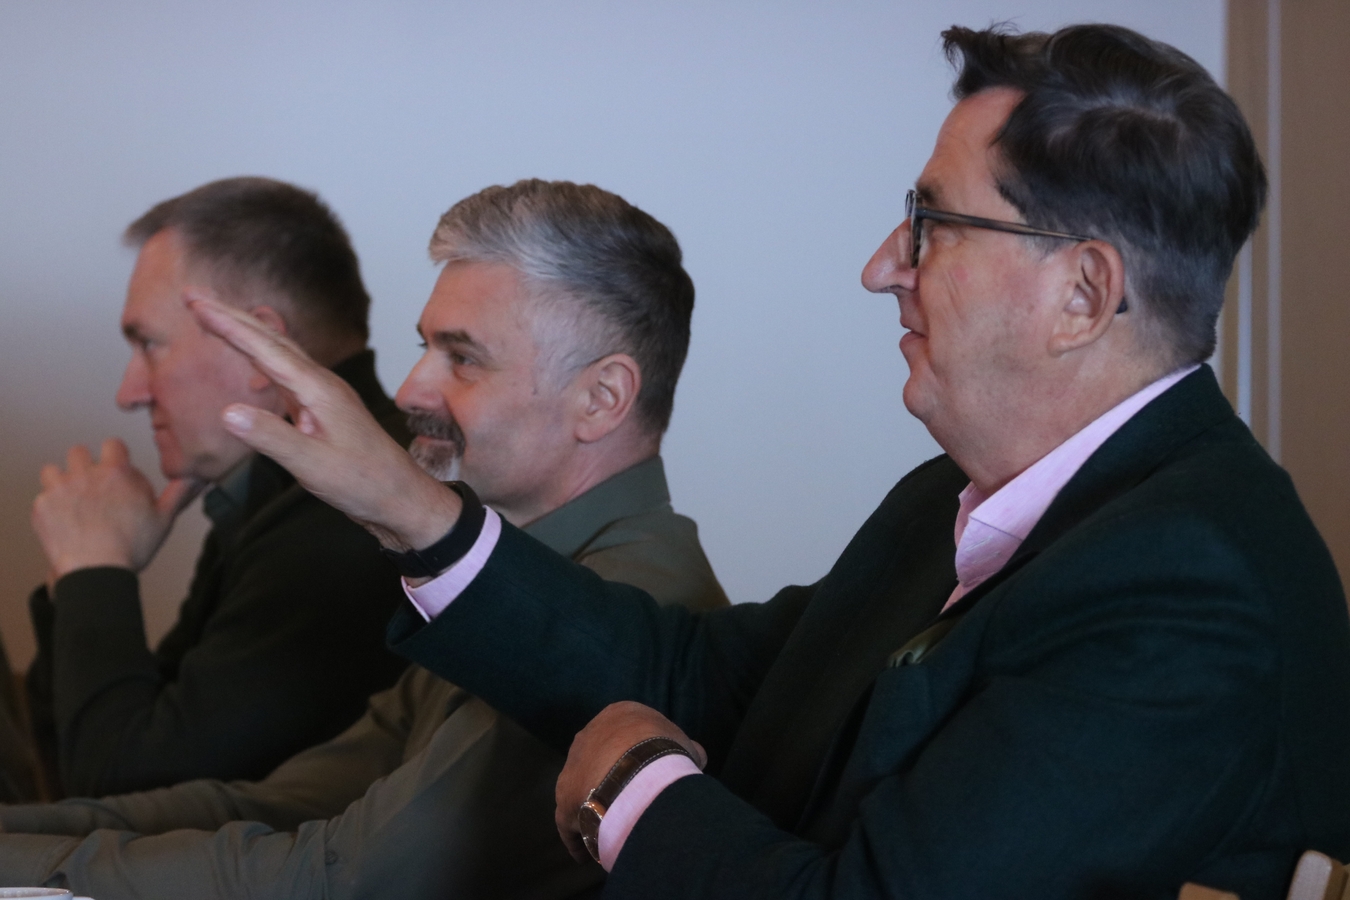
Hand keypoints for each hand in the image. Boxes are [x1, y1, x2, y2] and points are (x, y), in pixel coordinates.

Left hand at [32, 438, 202, 581]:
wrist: (96, 570)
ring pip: (53, 470)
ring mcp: (60, 489)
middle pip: (78, 452)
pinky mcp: (42, 507)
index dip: (115, 456)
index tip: (116, 469)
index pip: (112, 444)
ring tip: (71, 499)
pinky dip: (49, 507)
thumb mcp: (164, 518)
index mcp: (117, 472)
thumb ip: (178, 492)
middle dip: (85, 465)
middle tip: (92, 485)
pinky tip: (63, 522)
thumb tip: (196, 477)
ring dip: (61, 480)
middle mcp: (86, 474)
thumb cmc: (131, 546)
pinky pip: (41, 497)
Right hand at [187, 293, 460, 554]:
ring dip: (245, 336)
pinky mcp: (323, 413)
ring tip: (214, 321)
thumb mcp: (313, 465)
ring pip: (279, 356)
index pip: (265, 348)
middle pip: (271, 341)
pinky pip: (286, 377)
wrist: (402, 499)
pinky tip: (253, 372)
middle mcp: (322, 385)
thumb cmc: (365, 483)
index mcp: (319, 390)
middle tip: (192, 298)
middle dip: (230, 317)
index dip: (227, 324)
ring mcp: (324, 398)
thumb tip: (227, 412)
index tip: (194, 303)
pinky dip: (263, 365)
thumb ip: (271, 438)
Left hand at [555, 701, 706, 862]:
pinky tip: (588, 854)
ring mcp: (572, 765)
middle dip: (612, 779)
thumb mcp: (684, 745)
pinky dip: (579, 838)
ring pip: (583, 789)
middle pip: (601, 760)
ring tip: (611, 830)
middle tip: (629, 802)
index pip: (626, 735)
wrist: (639, 770)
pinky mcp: (564, 796)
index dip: (637, 756)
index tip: (648, 776)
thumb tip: (696, 755)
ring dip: (595, 807)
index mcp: (618, 715)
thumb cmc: (664, 750)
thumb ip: (687, 749)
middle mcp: (589, 735)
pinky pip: (570, 822)